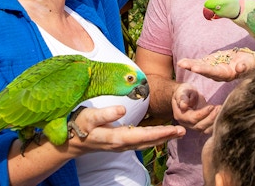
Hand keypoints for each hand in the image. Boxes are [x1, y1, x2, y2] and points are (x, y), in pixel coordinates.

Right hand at [67, 105, 185, 153]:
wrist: (71, 141)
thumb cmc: (79, 125)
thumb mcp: (89, 117)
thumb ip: (105, 114)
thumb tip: (122, 110)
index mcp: (115, 138)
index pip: (142, 135)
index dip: (159, 133)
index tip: (174, 129)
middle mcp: (121, 144)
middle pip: (147, 140)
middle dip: (166, 136)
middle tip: (183, 131)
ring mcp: (122, 145)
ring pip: (146, 142)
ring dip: (163, 137)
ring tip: (179, 132)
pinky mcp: (122, 143)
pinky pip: (141, 141)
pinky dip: (154, 137)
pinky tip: (164, 134)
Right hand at [172, 83, 218, 134]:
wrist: (186, 96)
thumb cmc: (184, 92)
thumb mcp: (181, 92)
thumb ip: (182, 98)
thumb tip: (183, 106)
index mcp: (180, 115)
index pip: (192, 118)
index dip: (203, 113)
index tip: (211, 106)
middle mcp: (187, 124)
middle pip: (200, 126)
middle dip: (211, 118)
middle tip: (219, 108)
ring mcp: (194, 126)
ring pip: (206, 129)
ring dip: (215, 121)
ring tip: (221, 110)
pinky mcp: (202, 125)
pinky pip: (210, 128)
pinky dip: (216, 122)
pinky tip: (221, 113)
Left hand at [178, 48, 254, 81]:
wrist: (249, 62)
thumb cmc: (251, 63)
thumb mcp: (250, 64)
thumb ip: (245, 67)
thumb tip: (239, 68)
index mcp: (227, 74)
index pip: (215, 73)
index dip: (205, 70)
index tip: (195, 68)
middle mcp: (218, 74)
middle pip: (205, 71)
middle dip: (194, 67)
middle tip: (183, 65)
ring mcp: (214, 69)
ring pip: (200, 67)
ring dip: (190, 65)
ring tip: (180, 63)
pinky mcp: (212, 64)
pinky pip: (200, 63)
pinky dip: (192, 62)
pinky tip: (182, 62)